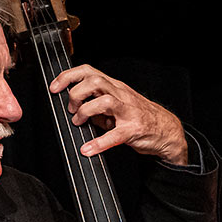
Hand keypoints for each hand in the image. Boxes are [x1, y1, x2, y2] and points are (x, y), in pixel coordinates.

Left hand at [48, 64, 188, 165]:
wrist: (166, 130)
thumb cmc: (139, 116)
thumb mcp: (116, 104)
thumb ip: (96, 104)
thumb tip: (75, 108)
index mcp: (114, 86)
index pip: (88, 71)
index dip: (68, 77)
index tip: (54, 88)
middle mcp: (121, 94)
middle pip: (94, 82)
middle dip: (76, 95)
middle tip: (72, 110)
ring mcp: (128, 111)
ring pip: (104, 101)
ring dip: (85, 112)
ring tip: (79, 123)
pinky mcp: (134, 129)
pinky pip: (115, 135)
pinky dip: (99, 143)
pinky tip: (88, 149)